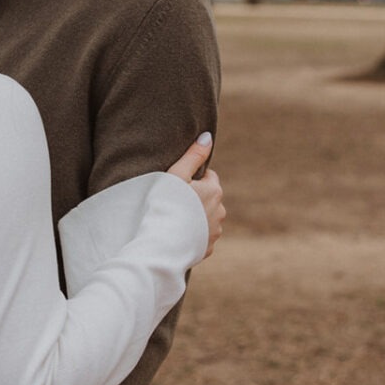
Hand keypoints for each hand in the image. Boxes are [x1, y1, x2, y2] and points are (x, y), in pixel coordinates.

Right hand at [167, 132, 224, 257]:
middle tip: (174, 201)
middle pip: (208, 198)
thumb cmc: (167, 206)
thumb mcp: (177, 174)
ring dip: (196, 217)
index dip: (192, 178)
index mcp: (214, 190)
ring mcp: (215, 231)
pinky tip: (178, 234)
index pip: (208, 176)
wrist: (163, 245)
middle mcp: (220, 210)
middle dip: (196, 198)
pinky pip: (202, 236)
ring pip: (207, 218)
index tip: (177, 184)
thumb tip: (207, 137)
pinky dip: (193, 234)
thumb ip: (193, 155)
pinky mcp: (207, 248)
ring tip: (175, 219)